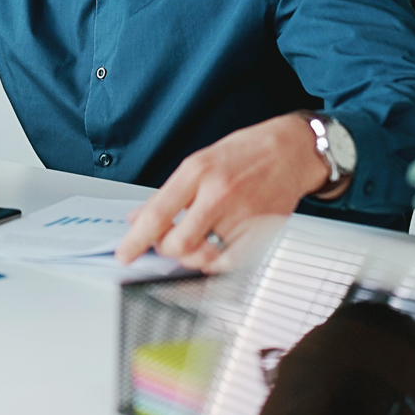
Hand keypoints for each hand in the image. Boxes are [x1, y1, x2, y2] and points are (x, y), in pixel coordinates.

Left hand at [115, 113, 329, 270]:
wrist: (291, 151)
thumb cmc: (245, 152)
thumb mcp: (199, 161)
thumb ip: (169, 193)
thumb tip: (139, 217)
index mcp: (199, 171)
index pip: (158, 213)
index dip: (136, 239)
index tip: (124, 254)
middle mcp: (219, 194)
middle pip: (179, 242)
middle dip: (165, 249)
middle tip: (165, 243)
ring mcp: (241, 216)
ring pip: (203, 257)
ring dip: (189, 258)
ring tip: (189, 244)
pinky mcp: (260, 233)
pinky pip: (229, 264)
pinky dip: (214, 264)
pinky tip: (211, 251)